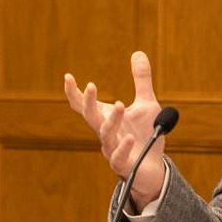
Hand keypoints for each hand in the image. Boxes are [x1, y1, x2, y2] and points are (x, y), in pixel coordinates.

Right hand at [63, 51, 166, 209]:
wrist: (154, 169)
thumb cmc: (146, 136)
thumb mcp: (147, 104)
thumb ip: (141, 80)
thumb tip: (137, 52)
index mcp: (106, 118)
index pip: (84, 105)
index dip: (74, 92)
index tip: (67, 76)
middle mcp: (105, 133)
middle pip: (91, 116)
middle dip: (88, 102)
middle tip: (91, 86)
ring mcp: (112, 149)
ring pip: (106, 134)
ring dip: (112, 120)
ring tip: (121, 104)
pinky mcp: (124, 165)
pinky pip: (119, 156)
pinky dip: (123, 147)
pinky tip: (130, 138)